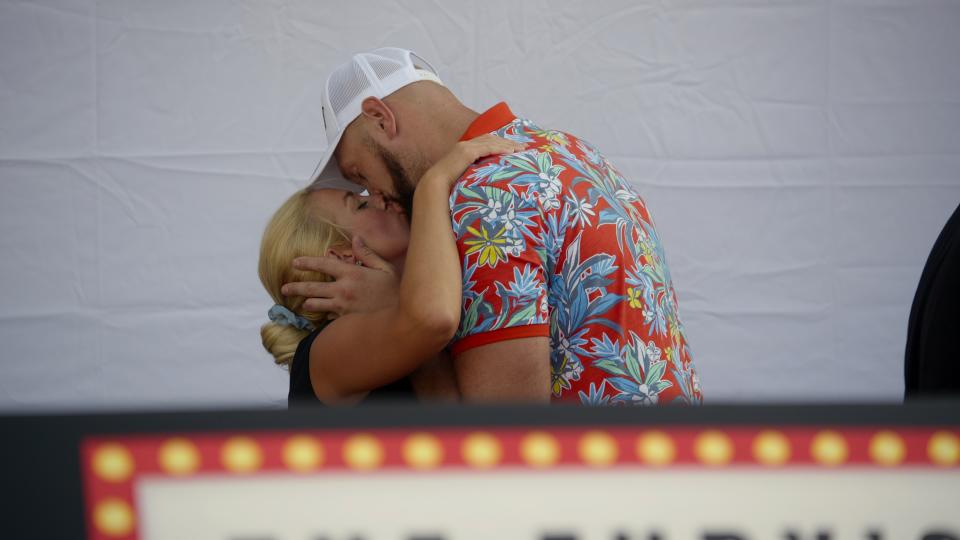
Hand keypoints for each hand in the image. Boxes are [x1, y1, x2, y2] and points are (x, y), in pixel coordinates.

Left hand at [281, 236, 399, 316]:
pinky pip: (329, 317)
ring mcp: (343, 307)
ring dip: (308, 303)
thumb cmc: (396, 291)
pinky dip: (326, 315)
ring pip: (316, 304)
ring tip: (301, 303)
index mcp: (352, 273)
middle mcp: (343, 290)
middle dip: (296, 287)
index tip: (294, 262)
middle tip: (284, 288)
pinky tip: (324, 315)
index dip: (307, 262)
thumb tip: (355, 238)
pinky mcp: (345, 321)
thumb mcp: (385, 268)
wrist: (402, 317)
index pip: (324, 264)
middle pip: (312, 288)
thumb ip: (368, 254)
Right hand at [422, 134, 526, 187]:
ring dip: (507, 144)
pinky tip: (511, 152)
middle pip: (491, 139)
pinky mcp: (467, 152)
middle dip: (508, 142)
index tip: (515, 148)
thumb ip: (473, 175)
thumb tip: (484, 185)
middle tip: (523, 147)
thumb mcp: (463, 178)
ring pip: (491, 141)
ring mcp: (465, 147)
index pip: (486, 142)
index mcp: (464, 150)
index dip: (501, 143)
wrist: (434, 186)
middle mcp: (465, 145)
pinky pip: (487, 148)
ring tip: (521, 149)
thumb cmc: (447, 186)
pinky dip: (500, 148)